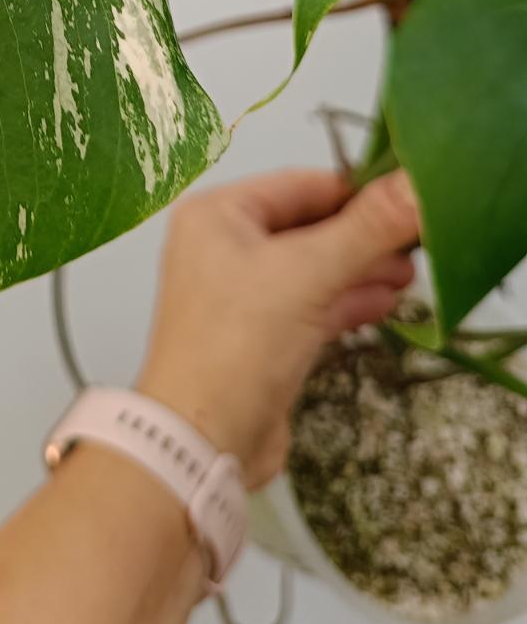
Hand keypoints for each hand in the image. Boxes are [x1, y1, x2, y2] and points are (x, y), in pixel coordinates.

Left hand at [136, 167, 418, 488]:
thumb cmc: (243, 339)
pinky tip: (385, 304)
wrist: (203, 439)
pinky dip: (344, 301)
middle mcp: (223, 245)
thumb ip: (366, 229)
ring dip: (360, 269)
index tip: (411, 202)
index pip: (300, 186)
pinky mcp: (258, 336)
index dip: (357, 192)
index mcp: (219, 214)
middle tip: (419, 247)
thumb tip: (416, 184)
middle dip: (363, 237)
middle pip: (307, 226)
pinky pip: (307, 304)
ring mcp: (239, 293)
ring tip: (410, 276)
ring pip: (311, 268)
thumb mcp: (308, 274)